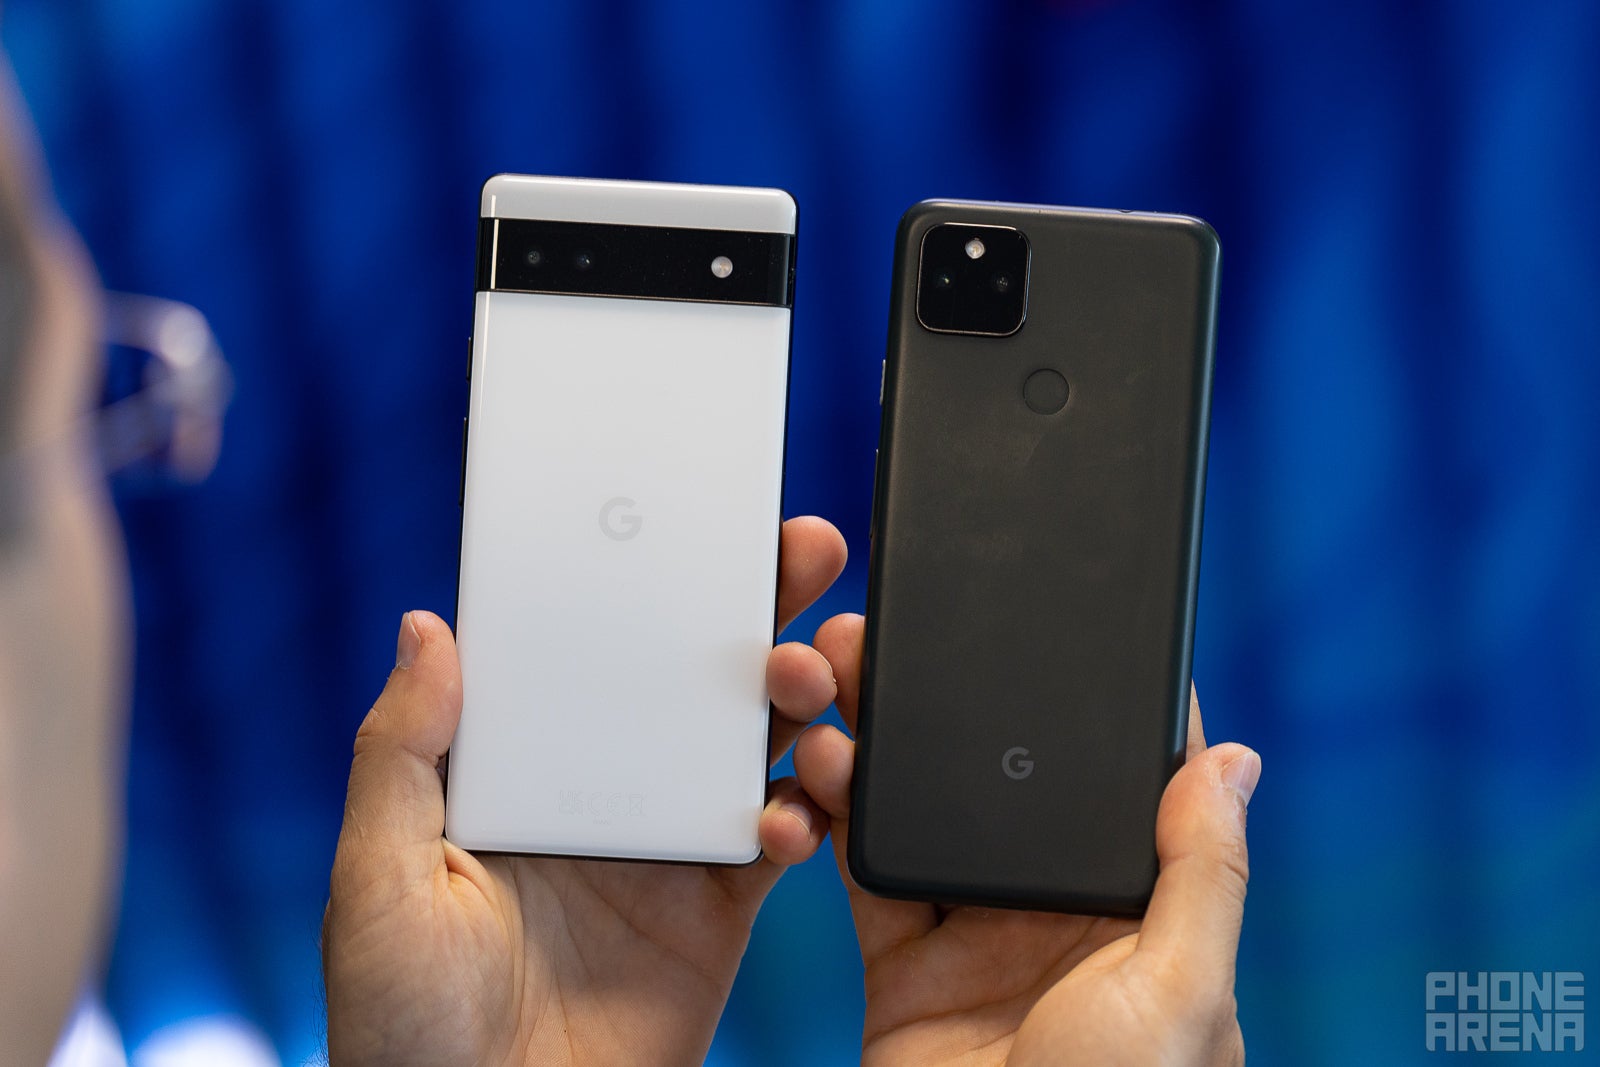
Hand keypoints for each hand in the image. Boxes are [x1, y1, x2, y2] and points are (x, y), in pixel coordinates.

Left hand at [322, 517, 846, 1065]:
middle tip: (802, 548)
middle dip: (751, 603)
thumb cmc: (404, 1026)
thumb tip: (426, 625)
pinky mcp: (721, 907)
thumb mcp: (378, 882)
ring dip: (796, 693)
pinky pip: (786, 837)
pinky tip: (797, 813)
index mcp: (524, 764)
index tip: (691, 515)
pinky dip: (810, 814)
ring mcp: (669, 843)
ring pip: (754, 739)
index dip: (640, 579)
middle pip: (689, 674)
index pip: (589, 647)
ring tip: (812, 669)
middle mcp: (605, 787)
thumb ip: (401, 757)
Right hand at [795, 613, 1257, 1065]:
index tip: (1055, 620)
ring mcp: (973, 935)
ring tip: (844, 681)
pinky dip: (836, 816)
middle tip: (906, 631)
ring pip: (926, 812)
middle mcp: (1052, 912)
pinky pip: (866, 873)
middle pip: (1003, 783)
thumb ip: (1203, 876)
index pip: (1117, 785)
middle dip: (959, 704)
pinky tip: (820, 764)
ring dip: (885, 745)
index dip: (1087, 706)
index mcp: (1136, 911)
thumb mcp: (1181, 997)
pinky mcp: (903, 964)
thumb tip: (1236, 753)